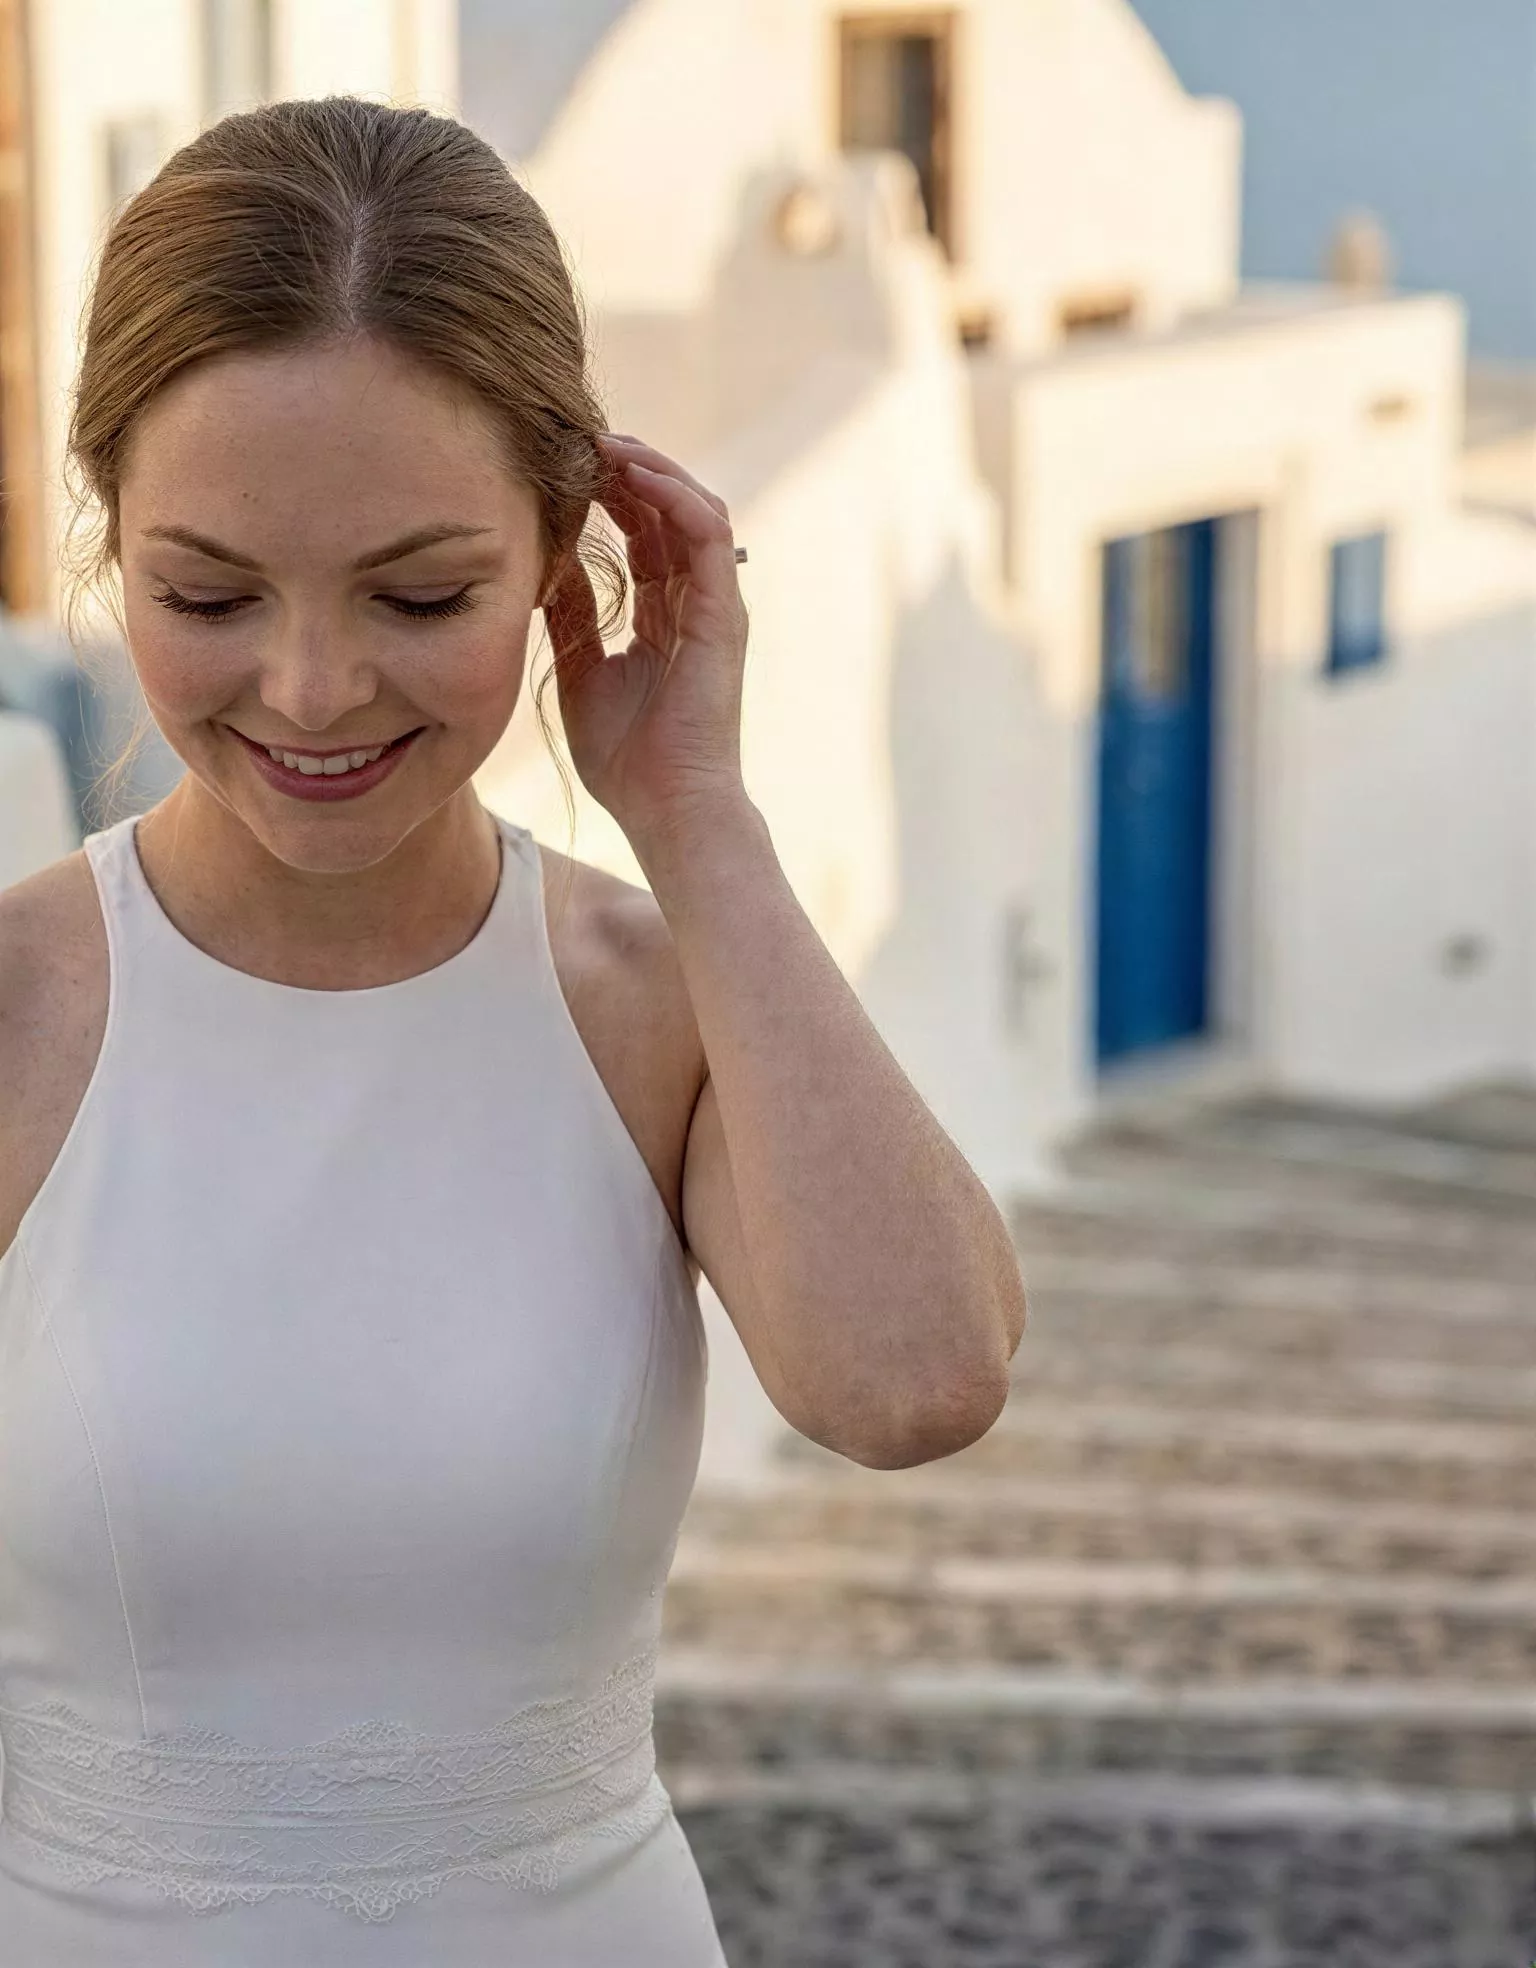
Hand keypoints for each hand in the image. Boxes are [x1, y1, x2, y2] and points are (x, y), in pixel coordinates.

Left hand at [543, 433, 749, 843]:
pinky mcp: (724, 614)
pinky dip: (676, 497)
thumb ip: (572, 615)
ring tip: (609, 443)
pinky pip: (709, 535)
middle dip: (629, 470)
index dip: (609, 496)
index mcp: (663, 618)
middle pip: (668, 513)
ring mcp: (714, 607)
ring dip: (654, 470)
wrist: (665, 806)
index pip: (643, 536)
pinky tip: (638, 474)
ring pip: (695, 510)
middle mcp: (694, 605)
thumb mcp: (580, 671)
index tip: (565, 468)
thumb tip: (543, 563)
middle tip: (583, 438)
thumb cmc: (626, 758)